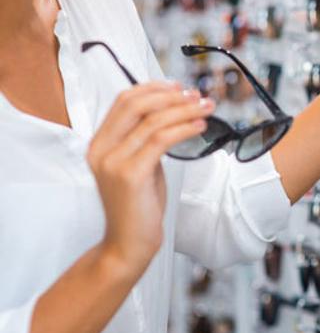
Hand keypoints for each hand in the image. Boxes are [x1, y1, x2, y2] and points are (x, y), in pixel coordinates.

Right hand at [87, 82, 213, 271]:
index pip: (124, 101)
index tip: (179, 87)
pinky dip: (183, 129)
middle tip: (197, 96)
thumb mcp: (140, 167)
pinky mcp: (130, 174)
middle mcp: (101, 150)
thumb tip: (172, 116)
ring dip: (184, 110)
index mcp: (99, 145)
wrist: (128, 244)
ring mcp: (113, 161)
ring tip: (206, 108)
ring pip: (152, 120)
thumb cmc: (138, 208)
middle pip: (135, 104)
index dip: (153, 88)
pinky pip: (161, 140)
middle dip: (171, 95)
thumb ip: (146, 143)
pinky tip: (200, 126)